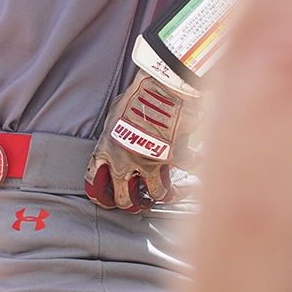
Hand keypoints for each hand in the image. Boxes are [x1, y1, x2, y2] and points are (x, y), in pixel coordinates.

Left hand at [85, 73, 192, 211]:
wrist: (158, 89)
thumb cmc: (135, 96)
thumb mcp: (115, 112)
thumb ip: (115, 128)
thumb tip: (120, 129)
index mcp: (107, 150)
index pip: (95, 181)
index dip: (100, 194)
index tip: (106, 198)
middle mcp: (125, 162)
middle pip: (123, 199)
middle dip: (131, 202)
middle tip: (137, 201)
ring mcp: (149, 164)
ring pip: (157, 194)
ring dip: (162, 193)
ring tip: (166, 191)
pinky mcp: (173, 158)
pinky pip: (186, 167)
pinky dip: (193, 158)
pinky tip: (196, 152)